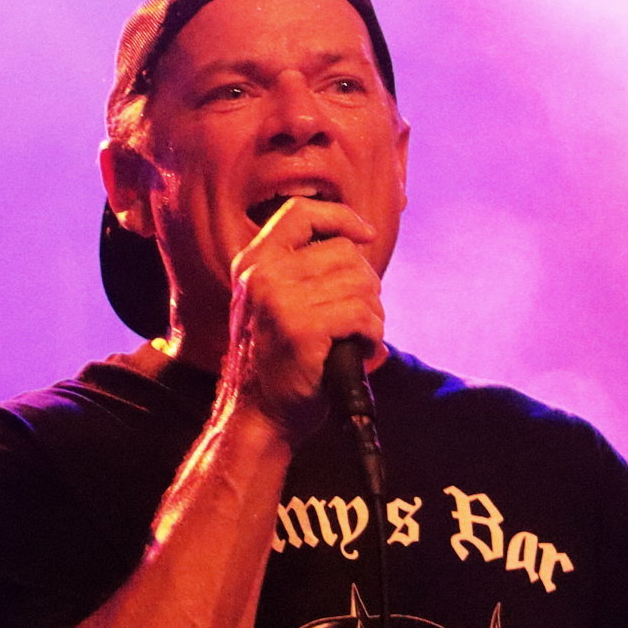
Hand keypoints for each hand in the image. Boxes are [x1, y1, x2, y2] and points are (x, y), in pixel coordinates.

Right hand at [223, 196, 384, 443]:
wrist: (257, 415)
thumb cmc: (275, 363)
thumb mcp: (272, 305)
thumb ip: (302, 271)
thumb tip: (362, 242)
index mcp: (253, 263)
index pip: (300, 212)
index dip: (340, 217)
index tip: (366, 234)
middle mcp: (262, 276)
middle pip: (344, 252)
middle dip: (367, 285)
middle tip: (362, 318)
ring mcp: (280, 302)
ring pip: (359, 284)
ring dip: (374, 314)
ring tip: (362, 337)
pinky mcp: (301, 330)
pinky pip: (361, 314)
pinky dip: (373, 333)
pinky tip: (365, 349)